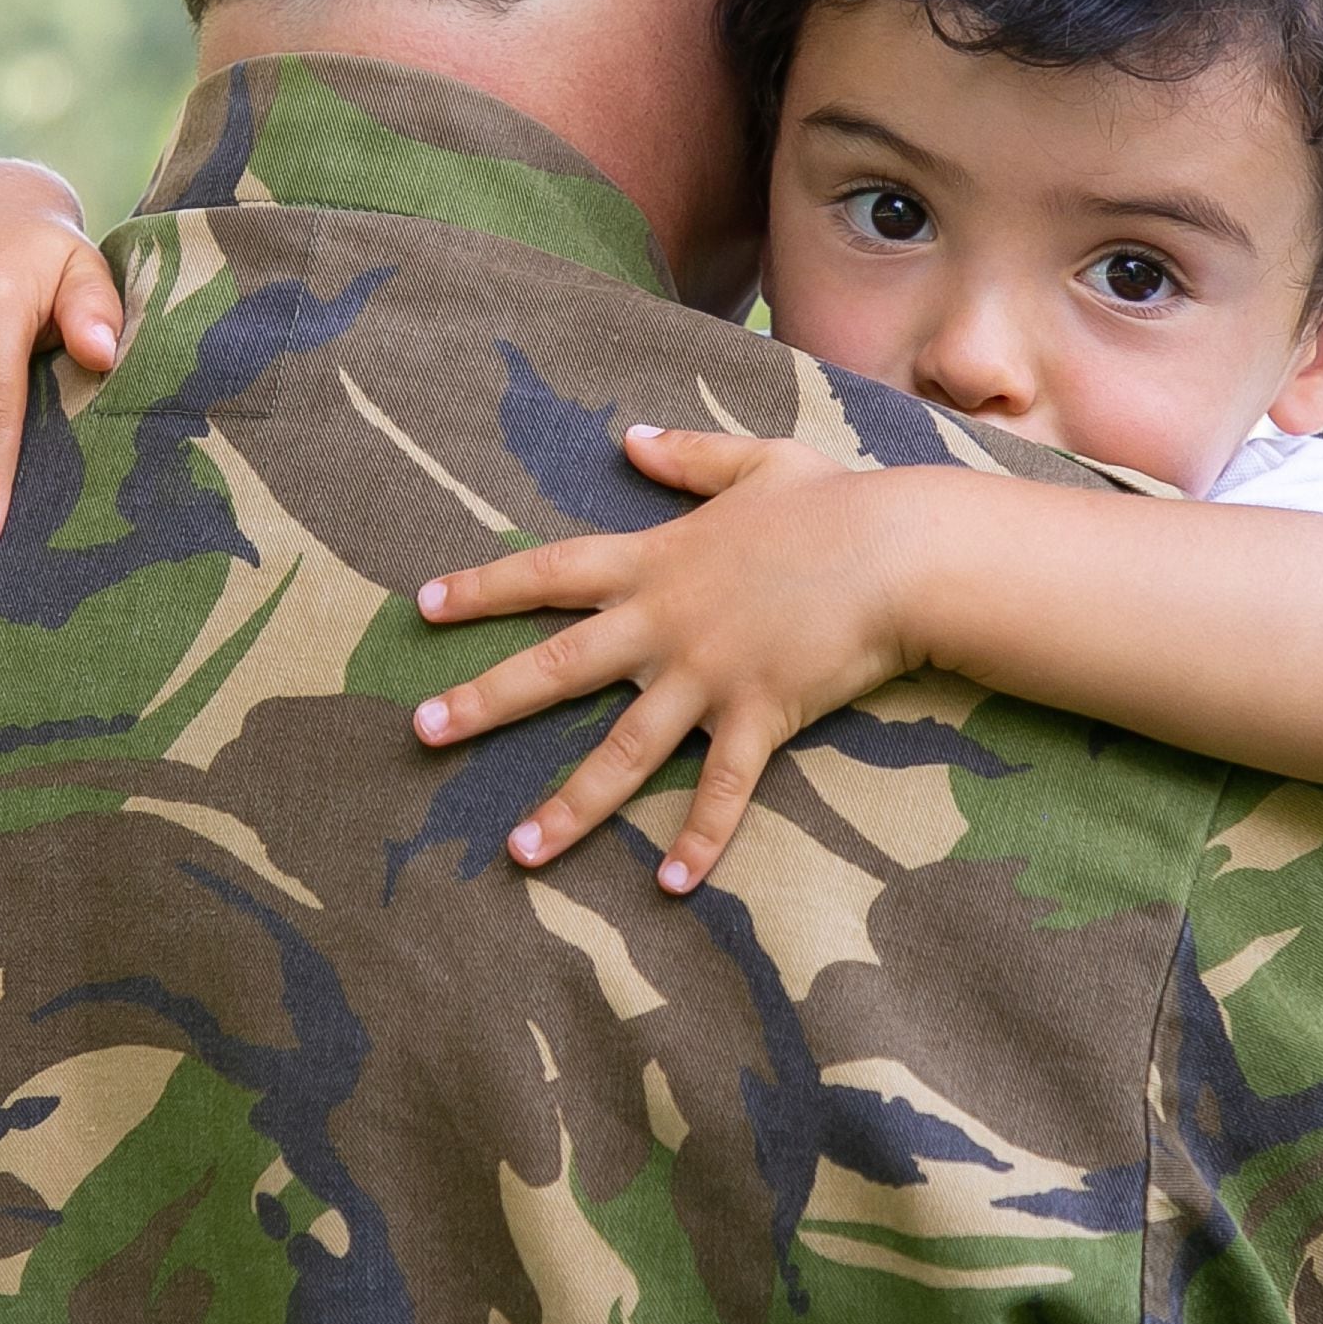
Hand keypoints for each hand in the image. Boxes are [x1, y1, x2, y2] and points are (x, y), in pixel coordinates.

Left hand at [408, 426, 932, 893]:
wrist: (902, 552)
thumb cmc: (838, 502)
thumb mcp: (756, 463)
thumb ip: (688, 457)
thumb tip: (631, 437)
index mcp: (656, 563)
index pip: (549, 572)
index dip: (484, 588)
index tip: (424, 606)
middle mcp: (666, 624)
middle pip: (557, 666)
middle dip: (484, 701)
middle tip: (420, 731)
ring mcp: (709, 676)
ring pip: (623, 751)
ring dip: (568, 806)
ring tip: (516, 851)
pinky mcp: (760, 716)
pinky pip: (724, 789)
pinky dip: (699, 837)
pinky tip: (670, 885)